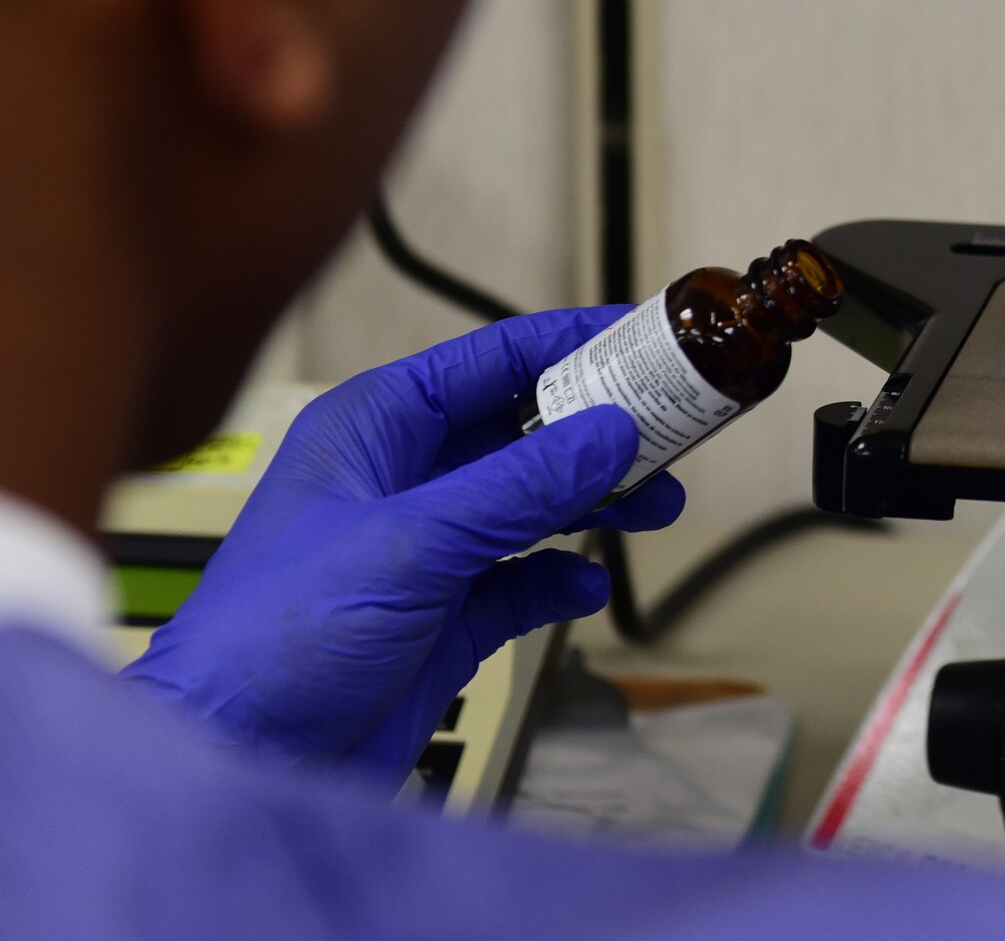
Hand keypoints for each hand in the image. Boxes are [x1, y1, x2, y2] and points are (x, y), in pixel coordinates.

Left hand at [122, 309, 685, 784]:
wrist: (236, 764)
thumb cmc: (274, 638)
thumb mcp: (410, 543)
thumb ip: (518, 486)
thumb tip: (610, 433)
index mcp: (375, 428)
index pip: (492, 359)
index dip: (572, 344)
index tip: (644, 337)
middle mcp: (402, 478)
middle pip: (524, 429)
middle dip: (598, 430)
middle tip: (670, 431)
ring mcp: (425, 550)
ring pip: (532, 502)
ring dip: (594, 502)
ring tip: (654, 506)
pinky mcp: (442, 618)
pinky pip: (521, 580)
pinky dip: (560, 579)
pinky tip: (585, 586)